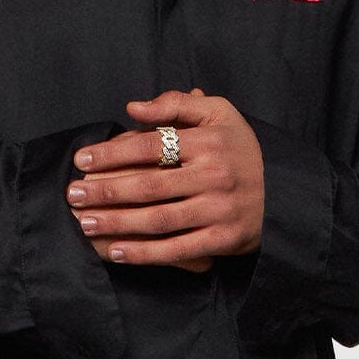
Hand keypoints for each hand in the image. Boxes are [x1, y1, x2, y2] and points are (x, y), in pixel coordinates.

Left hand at [67, 94, 265, 271]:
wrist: (285, 191)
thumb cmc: (241, 149)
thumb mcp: (219, 114)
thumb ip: (176, 104)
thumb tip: (133, 108)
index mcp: (209, 141)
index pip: (150, 146)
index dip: (111, 153)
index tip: (82, 161)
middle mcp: (214, 176)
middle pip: (149, 186)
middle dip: (106, 191)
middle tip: (72, 195)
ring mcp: (219, 210)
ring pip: (159, 220)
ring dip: (118, 224)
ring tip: (85, 223)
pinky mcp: (223, 240)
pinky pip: (177, 249)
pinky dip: (146, 253)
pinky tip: (117, 252)